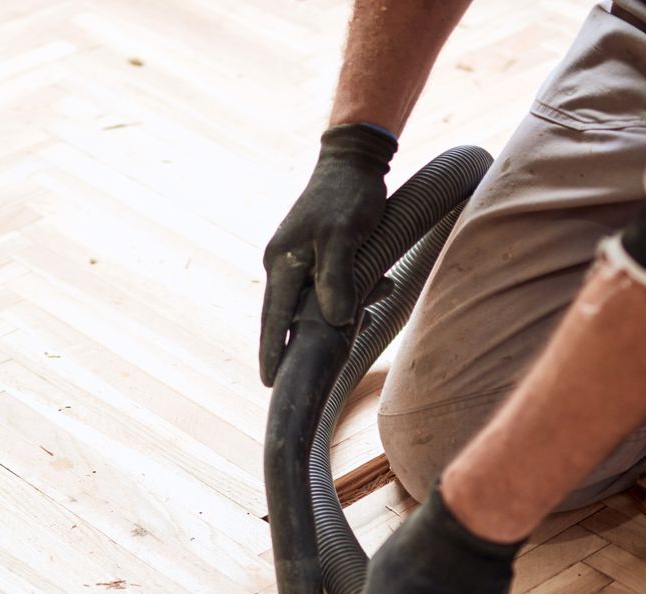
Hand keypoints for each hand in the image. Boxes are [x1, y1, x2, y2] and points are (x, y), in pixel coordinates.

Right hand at [259, 123, 395, 384]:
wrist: (354, 159)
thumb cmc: (349, 196)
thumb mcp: (343, 236)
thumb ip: (336, 278)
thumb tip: (334, 322)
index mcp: (283, 263)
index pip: (274, 319)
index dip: (272, 351)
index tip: (270, 381)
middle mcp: (284, 263)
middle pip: (285, 316)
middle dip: (293, 346)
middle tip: (296, 378)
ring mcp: (299, 257)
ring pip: (309, 303)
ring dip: (332, 321)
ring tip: (353, 339)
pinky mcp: (317, 251)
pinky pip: (326, 286)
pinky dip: (347, 299)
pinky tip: (375, 299)